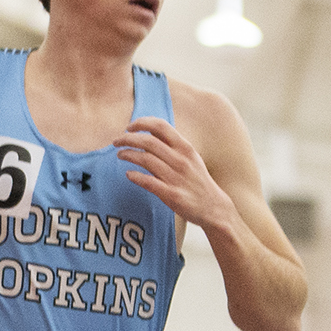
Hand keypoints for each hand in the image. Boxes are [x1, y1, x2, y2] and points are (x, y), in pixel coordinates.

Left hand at [114, 117, 235, 234]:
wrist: (213, 206)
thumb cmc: (196, 179)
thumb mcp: (189, 157)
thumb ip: (171, 145)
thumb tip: (148, 133)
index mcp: (185, 148)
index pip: (161, 126)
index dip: (142, 123)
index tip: (129, 127)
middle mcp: (181, 160)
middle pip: (149, 142)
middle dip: (128, 139)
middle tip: (116, 141)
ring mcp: (176, 177)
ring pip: (146, 160)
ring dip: (128, 155)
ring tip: (120, 154)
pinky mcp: (172, 194)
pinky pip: (149, 182)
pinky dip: (136, 176)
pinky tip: (128, 174)